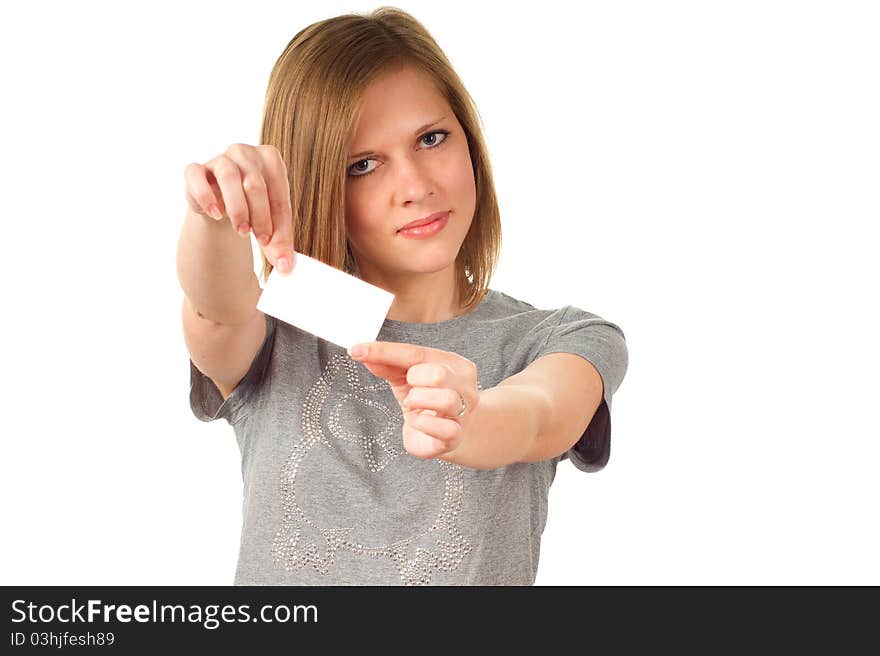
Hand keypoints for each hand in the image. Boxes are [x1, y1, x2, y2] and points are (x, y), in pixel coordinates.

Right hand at [183, 143, 295, 272]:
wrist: (222, 207)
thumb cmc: (254, 211)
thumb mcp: (270, 225)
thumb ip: (278, 244)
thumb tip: (285, 267)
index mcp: (271, 160)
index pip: (279, 195)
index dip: (280, 225)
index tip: (278, 251)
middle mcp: (245, 153)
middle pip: (255, 183)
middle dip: (260, 216)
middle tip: (262, 240)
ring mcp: (220, 159)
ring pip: (228, 175)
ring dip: (237, 207)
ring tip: (242, 230)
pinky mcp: (195, 170)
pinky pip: (196, 176)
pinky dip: (205, 196)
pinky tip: (215, 214)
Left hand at [347, 341, 479, 459]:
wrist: (445, 434)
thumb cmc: (426, 400)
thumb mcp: (404, 378)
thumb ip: (387, 364)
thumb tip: (362, 352)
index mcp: (452, 363)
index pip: (416, 353)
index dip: (384, 351)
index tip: (356, 351)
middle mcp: (464, 384)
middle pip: (436, 374)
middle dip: (414, 382)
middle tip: (410, 392)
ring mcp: (464, 411)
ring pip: (445, 399)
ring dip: (418, 402)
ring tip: (414, 406)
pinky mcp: (456, 435)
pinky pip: (443, 428)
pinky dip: (423, 424)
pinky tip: (418, 422)